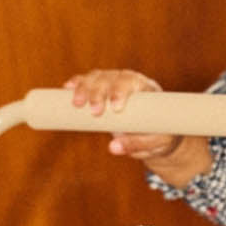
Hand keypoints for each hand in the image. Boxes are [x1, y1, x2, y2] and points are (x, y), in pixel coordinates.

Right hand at [63, 69, 181, 159]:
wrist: (157, 132)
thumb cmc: (159, 135)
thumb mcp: (154, 143)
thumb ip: (136, 145)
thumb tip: (112, 148)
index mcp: (146, 88)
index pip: (132, 81)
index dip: (121, 90)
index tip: (115, 108)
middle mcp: (129, 81)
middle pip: (111, 77)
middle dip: (100, 92)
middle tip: (95, 112)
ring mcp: (114, 83)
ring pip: (97, 77)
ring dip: (85, 87)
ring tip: (77, 104)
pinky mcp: (102, 90)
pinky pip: (88, 82)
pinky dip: (77, 84)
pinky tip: (66, 88)